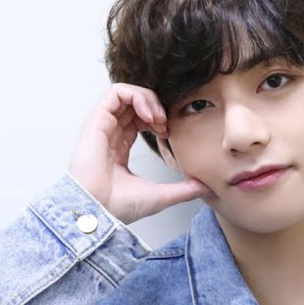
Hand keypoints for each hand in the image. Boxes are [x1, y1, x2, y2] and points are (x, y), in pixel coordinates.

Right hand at [67, 83, 212, 224]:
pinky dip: (136, 96)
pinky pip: (116, 93)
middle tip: (165, 123)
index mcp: (118, 148)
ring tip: (158, 117)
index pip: (137, 120)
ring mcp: (102, 126)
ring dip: (147, 99)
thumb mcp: (161, 196)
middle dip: (154, 106)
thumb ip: (184, 190)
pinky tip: (148, 114)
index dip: (156, 118)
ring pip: (126, 93)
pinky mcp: (96, 120)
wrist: (99, 211)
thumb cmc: (119, 207)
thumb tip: (207, 188)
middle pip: (133, 103)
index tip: (168, 132)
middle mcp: (109, 134)